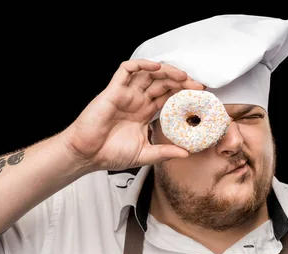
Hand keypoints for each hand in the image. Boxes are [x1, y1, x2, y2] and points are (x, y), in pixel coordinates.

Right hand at [64, 59, 203, 170]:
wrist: (88, 154)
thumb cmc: (111, 153)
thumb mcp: (145, 154)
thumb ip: (165, 152)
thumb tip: (186, 153)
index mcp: (144, 112)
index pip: (168, 96)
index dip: (183, 93)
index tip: (199, 96)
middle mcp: (137, 100)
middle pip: (162, 82)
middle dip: (180, 81)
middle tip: (197, 86)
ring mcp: (126, 94)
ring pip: (148, 73)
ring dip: (166, 71)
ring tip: (182, 76)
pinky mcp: (113, 90)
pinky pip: (127, 70)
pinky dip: (141, 65)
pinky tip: (156, 67)